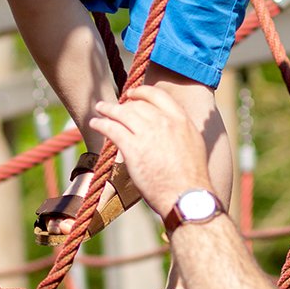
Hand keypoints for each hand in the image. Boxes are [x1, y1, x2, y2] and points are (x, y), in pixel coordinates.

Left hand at [91, 85, 213, 220]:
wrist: (187, 196)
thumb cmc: (191, 178)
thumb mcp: (193, 144)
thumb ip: (179, 131)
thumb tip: (170, 127)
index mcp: (181, 119)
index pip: (157, 95)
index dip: (141, 92)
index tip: (132, 93)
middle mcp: (164, 122)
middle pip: (137, 105)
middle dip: (123, 104)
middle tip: (115, 107)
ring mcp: (147, 134)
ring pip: (122, 113)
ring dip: (108, 109)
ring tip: (100, 108)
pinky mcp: (133, 148)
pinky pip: (112, 128)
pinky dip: (101, 124)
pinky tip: (96, 123)